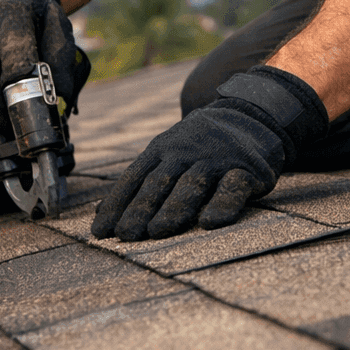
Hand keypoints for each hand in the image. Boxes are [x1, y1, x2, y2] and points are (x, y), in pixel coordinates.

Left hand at [91, 66, 328, 240]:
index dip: (118, 205)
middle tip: (126, 235)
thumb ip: (140, 183)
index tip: (101, 232)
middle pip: (159, 183)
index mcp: (162, 150)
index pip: (134, 179)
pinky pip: (232, 188)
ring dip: (173, 208)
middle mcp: (185, 153)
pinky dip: (222, 204)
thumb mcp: (167, 154)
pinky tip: (210, 223)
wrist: (248, 114)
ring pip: (191, 185)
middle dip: (140, 209)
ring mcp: (215, 160)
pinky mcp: (245, 169)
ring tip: (158, 231)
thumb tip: (100, 215)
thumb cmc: (199, 146)